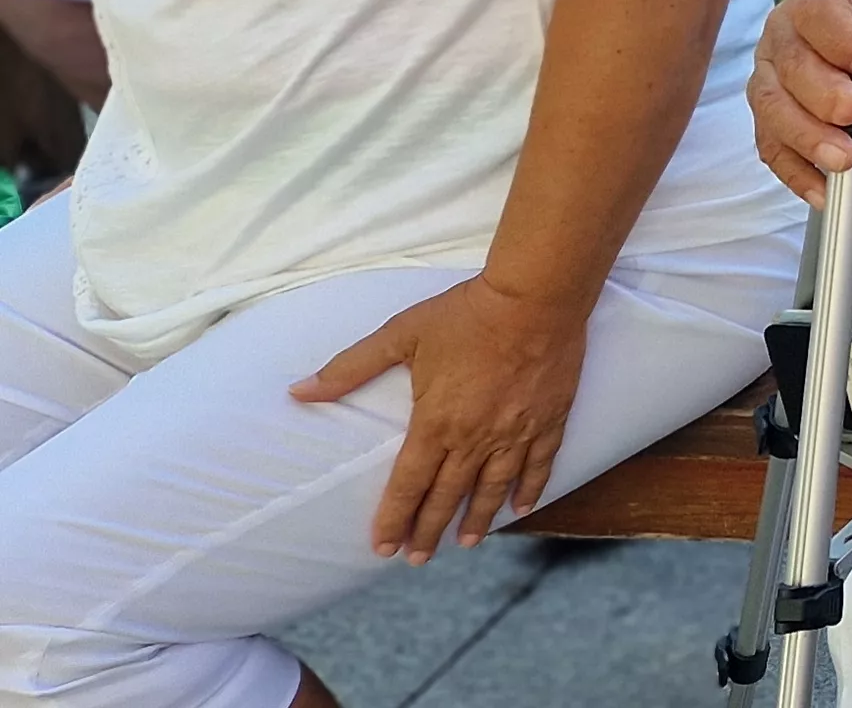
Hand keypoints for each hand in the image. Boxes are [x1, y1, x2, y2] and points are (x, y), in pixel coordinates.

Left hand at [292, 277, 592, 561]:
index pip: (408, 483)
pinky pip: (538, 465)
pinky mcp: (548, 420)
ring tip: (464, 544)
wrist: (535, 297)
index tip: (382, 547)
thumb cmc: (465, 314)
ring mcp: (515, 432)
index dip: (394, 518)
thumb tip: (298, 391)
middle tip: (417, 559)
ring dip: (476, 520)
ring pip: (493, 488)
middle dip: (429, 531)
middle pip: (448, 496)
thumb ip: (348, 369)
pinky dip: (529, 490)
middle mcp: (476, 438)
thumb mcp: (400, 335)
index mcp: (436, 422)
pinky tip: (519, 509)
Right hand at [746, 0, 851, 201]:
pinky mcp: (770, 112)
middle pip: (791, 65)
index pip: (820, 11)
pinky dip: (796, 170)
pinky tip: (823, 187)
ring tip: (843, 157)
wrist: (849, 8)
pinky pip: (772, 144)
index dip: (844, 39)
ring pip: (773, 106)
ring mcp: (771, 74)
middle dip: (823, 95)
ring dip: (806, 136)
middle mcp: (784, 34)